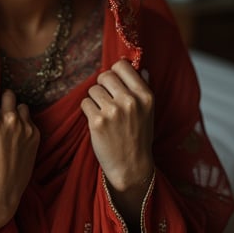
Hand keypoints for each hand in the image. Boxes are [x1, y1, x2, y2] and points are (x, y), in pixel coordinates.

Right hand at [0, 84, 39, 231]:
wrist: (0, 193)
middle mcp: (8, 118)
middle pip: (8, 93)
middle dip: (1, 99)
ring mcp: (24, 126)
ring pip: (20, 105)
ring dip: (14, 110)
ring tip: (6, 125)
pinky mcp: (35, 135)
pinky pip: (29, 119)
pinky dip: (23, 123)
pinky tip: (14, 137)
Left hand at [81, 59, 153, 192]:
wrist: (131, 168)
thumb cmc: (138, 136)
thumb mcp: (148, 111)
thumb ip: (143, 88)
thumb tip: (141, 68)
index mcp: (145, 95)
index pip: (121, 65)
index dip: (114, 73)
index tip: (114, 83)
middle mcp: (130, 101)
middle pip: (104, 75)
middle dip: (102, 85)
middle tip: (107, 100)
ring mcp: (113, 111)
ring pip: (93, 89)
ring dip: (95, 100)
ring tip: (104, 114)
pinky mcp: (97, 121)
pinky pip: (85, 103)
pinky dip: (88, 111)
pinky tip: (97, 122)